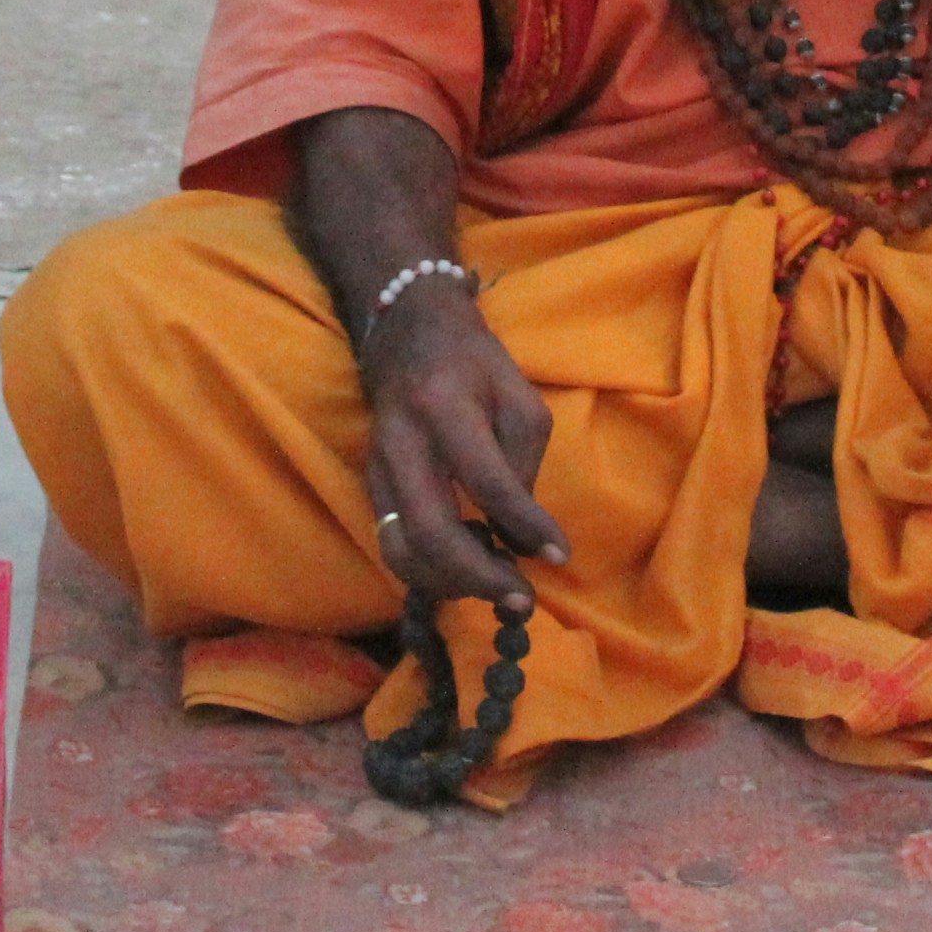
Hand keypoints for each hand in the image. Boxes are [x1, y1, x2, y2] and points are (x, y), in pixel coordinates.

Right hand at [360, 287, 567, 617]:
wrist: (406, 332)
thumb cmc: (473, 363)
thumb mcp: (519, 397)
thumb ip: (523, 466)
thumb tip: (523, 541)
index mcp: (444, 408)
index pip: (485, 480)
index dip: (524, 523)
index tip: (560, 555)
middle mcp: (401, 443)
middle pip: (429, 531)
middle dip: (478, 577)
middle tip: (521, 599)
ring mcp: (377, 469)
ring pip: (402, 551)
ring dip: (452, 584)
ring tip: (497, 586)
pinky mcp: (371, 487)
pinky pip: (396, 546)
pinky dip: (432, 572)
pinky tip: (469, 570)